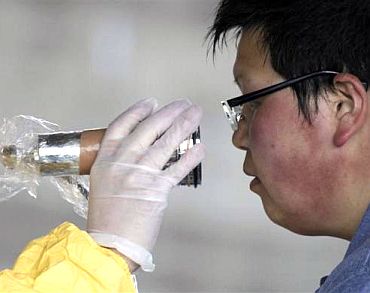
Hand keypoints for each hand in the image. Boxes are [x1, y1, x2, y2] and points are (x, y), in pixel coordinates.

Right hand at [87, 98, 204, 271]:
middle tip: (183, 103)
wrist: (109, 245)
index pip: (121, 126)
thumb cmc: (106, 218)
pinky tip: (200, 147)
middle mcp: (121, 163)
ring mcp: (138, 175)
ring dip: (183, 126)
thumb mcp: (104, 183)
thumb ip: (119, 165)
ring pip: (164, 144)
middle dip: (169, 112)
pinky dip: (190, 158)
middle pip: (148, 129)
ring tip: (195, 114)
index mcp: (104, 160)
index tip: (152, 102)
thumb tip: (141, 150)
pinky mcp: (155, 190)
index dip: (138, 111)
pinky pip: (177, 169)